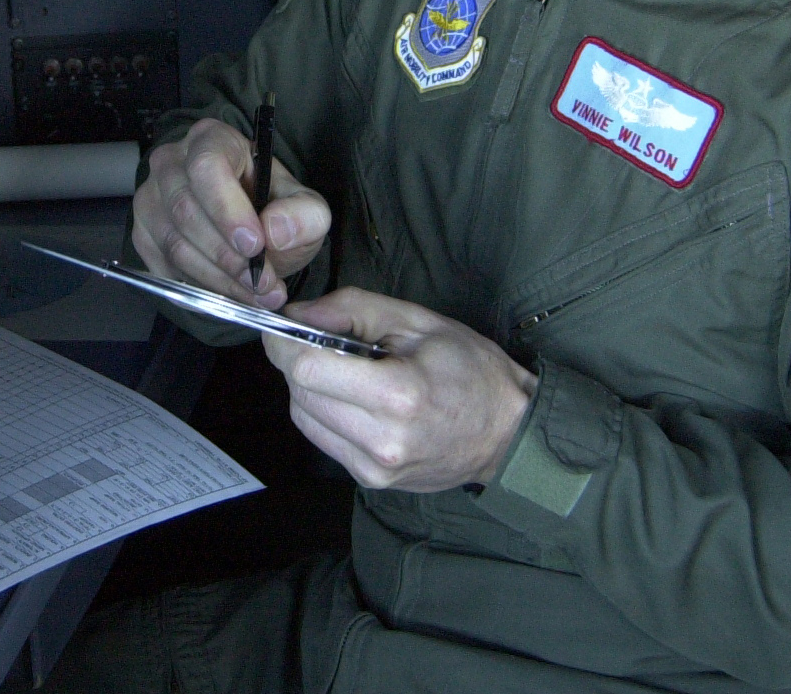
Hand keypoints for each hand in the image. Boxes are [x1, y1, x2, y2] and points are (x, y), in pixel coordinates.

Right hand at [131, 117, 329, 308]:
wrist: (251, 229)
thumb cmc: (273, 207)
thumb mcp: (306, 207)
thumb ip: (304, 216)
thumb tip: (275, 231)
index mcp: (211, 140)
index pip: (207, 167)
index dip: (228, 209)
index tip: (255, 244)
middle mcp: (171, 164)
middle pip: (186, 210)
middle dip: (228, 256)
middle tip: (264, 283)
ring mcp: (151, 200)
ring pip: (174, 245)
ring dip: (218, 278)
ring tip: (256, 294)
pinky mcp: (143, 236)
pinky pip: (165, 268)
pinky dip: (200, 289)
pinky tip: (231, 294)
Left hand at [263, 288, 535, 491]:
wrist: (506, 432)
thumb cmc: (470, 369)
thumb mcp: (417, 320)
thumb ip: (352, 309)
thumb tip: (297, 313)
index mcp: (398, 395)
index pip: (307, 369)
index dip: (284, 343)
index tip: (284, 325)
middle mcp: (382, 440)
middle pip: (300, 393)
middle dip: (295, 361)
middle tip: (317, 340)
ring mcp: (375, 468)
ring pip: (304, 417)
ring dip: (308, 387)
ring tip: (342, 369)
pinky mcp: (371, 481)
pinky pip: (323, 438)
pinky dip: (323, 411)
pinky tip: (352, 397)